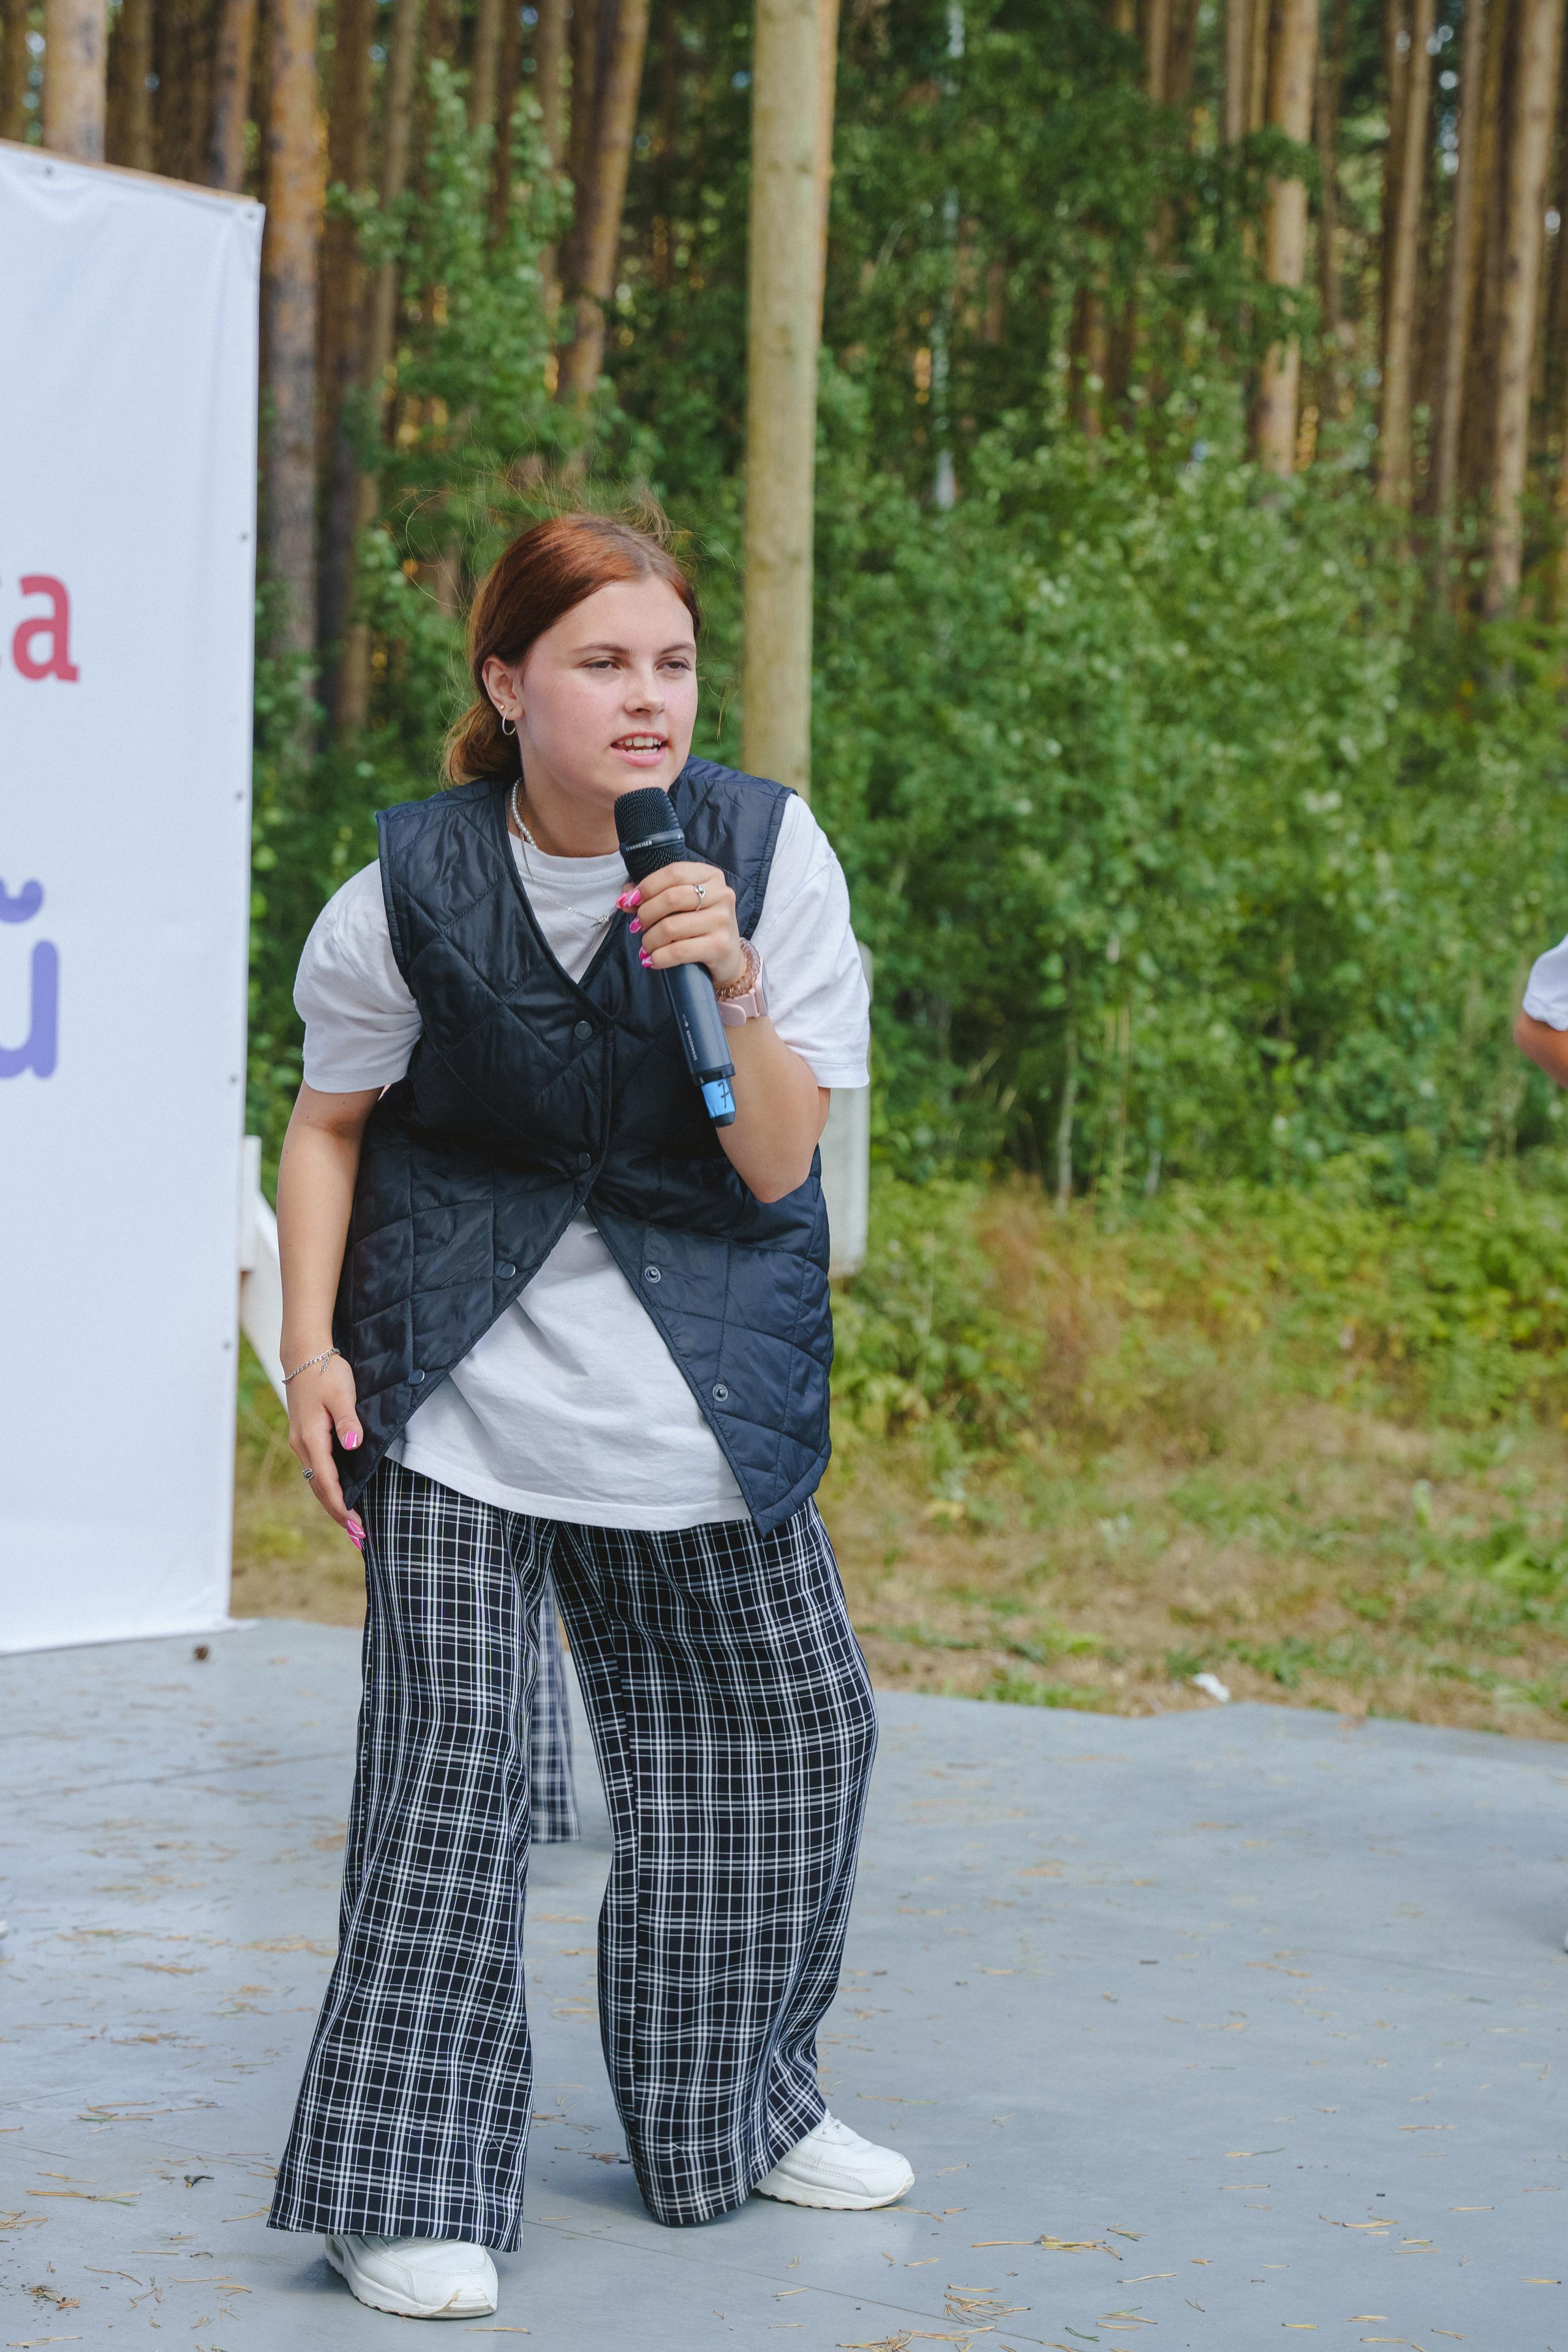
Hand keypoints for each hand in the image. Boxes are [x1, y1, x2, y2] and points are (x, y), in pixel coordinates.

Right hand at [286, 1351, 365, 1546]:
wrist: (305, 1355)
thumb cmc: (326, 1372)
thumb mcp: (341, 1394)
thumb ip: (347, 1421)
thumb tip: (354, 1445)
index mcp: (311, 1439)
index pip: (327, 1482)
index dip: (342, 1505)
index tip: (356, 1524)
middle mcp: (302, 1445)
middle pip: (320, 1488)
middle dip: (338, 1513)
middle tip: (359, 1536)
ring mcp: (302, 1443)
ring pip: (317, 1481)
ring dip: (333, 1503)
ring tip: (351, 1525)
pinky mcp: (306, 1438)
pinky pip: (317, 1470)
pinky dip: (329, 1488)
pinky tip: (341, 1495)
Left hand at [620, 861, 746, 989]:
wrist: (728, 956)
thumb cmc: (700, 925)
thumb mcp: (682, 904)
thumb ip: (654, 895)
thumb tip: (624, 899)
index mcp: (711, 876)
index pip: (674, 872)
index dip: (647, 887)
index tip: (630, 902)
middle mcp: (721, 894)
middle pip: (671, 898)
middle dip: (646, 914)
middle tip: (637, 927)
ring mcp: (723, 920)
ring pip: (671, 927)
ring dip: (649, 940)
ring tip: (646, 947)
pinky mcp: (720, 946)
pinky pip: (679, 951)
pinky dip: (659, 957)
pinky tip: (652, 960)